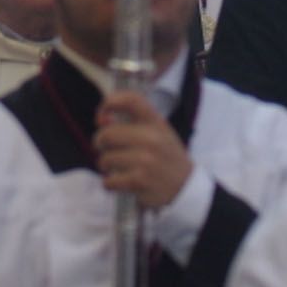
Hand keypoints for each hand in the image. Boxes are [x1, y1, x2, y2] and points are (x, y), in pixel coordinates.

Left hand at [94, 91, 192, 208]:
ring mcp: (147, 160)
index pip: (131, 100)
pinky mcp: (141, 181)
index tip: (101, 118)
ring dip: (105, 165)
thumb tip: (101, 121)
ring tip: (116, 168)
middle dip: (100, 144)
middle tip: (107, 150)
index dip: (109, 103)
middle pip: (107, 134)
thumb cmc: (164, 156)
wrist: (186, 187)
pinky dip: (109, 183)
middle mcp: (152, 138)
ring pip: (106, 159)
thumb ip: (130, 122)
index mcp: (156, 122)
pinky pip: (109, 181)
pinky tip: (120, 182)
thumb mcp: (156, 132)